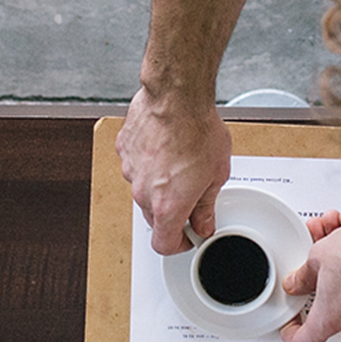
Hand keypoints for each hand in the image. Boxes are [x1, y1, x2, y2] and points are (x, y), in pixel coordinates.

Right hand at [118, 87, 231, 254]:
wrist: (176, 96)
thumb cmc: (198, 130)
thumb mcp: (216, 174)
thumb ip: (206, 205)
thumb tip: (204, 222)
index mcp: (168, 206)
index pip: (164, 244)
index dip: (179, 245)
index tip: (188, 237)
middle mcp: (144, 193)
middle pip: (154, 218)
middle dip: (172, 213)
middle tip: (191, 198)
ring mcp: (131, 171)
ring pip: (144, 190)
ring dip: (159, 185)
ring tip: (180, 164)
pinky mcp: (124, 151)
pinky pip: (136, 167)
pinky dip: (149, 164)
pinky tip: (166, 149)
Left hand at [278, 212, 340, 341]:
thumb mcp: (319, 257)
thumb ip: (302, 275)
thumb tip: (296, 282)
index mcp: (330, 318)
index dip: (290, 334)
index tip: (288, 322)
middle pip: (323, 304)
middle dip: (316, 275)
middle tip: (312, 254)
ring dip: (336, 261)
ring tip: (334, 234)